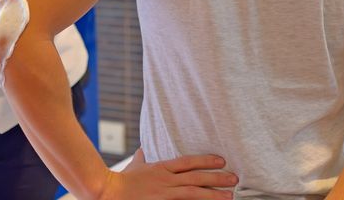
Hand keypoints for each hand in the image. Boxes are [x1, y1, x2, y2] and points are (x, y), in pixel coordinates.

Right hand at [98, 148, 236, 199]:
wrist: (108, 192)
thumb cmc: (120, 180)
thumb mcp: (134, 166)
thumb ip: (141, 158)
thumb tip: (142, 149)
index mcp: (161, 168)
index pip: (188, 162)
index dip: (206, 160)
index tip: (221, 160)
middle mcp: (165, 180)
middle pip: (196, 178)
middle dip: (217, 178)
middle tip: (235, 179)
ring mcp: (164, 194)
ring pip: (193, 193)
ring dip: (213, 194)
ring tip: (229, 196)